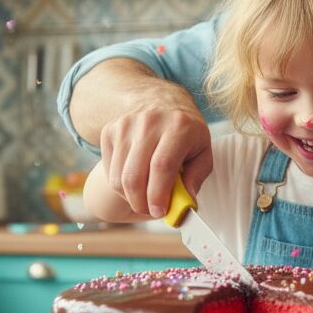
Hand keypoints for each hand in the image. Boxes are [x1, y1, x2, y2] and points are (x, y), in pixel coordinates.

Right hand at [98, 85, 212, 217]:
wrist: (161, 101)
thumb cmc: (186, 133)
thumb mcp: (202, 151)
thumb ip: (197, 177)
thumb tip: (185, 203)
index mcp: (179, 127)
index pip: (162, 166)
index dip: (159, 194)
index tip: (160, 212)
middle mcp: (149, 122)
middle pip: (135, 175)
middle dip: (141, 203)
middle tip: (151, 212)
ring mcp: (126, 125)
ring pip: (119, 177)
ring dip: (130, 197)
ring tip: (145, 198)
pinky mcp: (110, 130)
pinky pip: (110, 171)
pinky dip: (120, 185)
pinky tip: (135, 182)